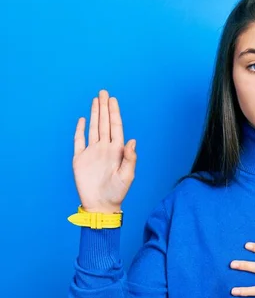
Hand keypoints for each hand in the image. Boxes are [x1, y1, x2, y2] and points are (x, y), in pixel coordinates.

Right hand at [72, 89, 136, 212]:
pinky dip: (80, 130)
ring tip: (95, 100)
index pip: (116, 127)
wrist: (101, 205)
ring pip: (93, 128)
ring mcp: (92, 152)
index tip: (113, 100)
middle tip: (104, 92)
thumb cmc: (117, 191)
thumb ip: (130, 158)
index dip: (114, 113)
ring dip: (94, 114)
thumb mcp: (128, 175)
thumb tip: (132, 140)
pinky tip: (82, 120)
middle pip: (104, 123)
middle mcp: (105, 148)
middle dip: (104, 108)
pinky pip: (79, 141)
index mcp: (117, 150)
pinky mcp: (80, 159)